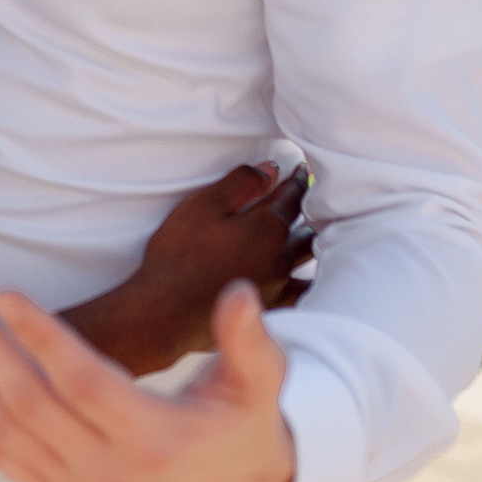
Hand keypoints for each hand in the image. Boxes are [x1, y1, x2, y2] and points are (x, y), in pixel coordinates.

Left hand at [0, 281, 296, 481]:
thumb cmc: (240, 423)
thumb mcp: (259, 383)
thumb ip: (249, 341)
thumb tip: (239, 295)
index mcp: (156, 441)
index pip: (84, 385)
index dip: (43, 338)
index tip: (7, 293)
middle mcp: (110, 472)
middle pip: (29, 404)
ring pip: (2, 431)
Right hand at [122, 163, 313, 361]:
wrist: (167, 312)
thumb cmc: (180, 255)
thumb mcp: (205, 205)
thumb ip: (242, 183)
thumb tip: (271, 170)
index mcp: (267, 229)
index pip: (291, 197)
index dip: (297, 181)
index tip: (302, 170)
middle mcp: (280, 258)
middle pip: (306, 229)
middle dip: (310, 211)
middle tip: (315, 199)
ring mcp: (277, 287)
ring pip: (306, 260)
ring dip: (311, 243)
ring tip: (314, 234)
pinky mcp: (269, 310)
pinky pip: (300, 294)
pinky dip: (307, 283)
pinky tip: (308, 284)